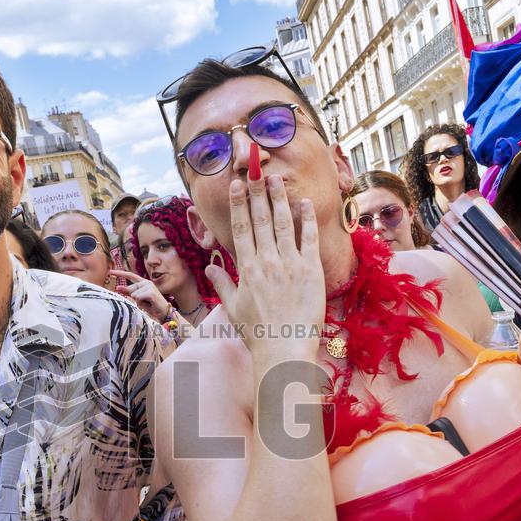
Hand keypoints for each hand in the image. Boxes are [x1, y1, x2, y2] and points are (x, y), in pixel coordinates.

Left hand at [109, 269, 169, 319]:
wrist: (163, 312)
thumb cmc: (151, 306)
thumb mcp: (138, 299)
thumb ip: (129, 292)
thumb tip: (117, 287)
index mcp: (143, 283)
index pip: (130, 275)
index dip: (120, 273)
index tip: (110, 272)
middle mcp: (146, 282)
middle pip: (131, 289)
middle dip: (134, 297)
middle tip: (145, 302)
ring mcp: (149, 286)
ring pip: (134, 295)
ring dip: (139, 302)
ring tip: (148, 304)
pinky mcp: (151, 292)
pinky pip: (138, 298)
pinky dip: (141, 303)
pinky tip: (149, 304)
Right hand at [207, 150, 323, 363]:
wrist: (282, 349)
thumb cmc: (257, 332)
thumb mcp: (233, 307)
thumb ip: (222, 283)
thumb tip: (209, 268)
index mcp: (246, 268)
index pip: (241, 228)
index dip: (239, 203)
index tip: (238, 185)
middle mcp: (266, 261)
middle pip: (261, 219)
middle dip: (257, 192)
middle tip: (256, 170)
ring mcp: (290, 264)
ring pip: (284, 223)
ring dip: (279, 199)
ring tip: (276, 179)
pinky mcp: (311, 271)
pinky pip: (309, 239)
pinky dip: (307, 219)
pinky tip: (304, 203)